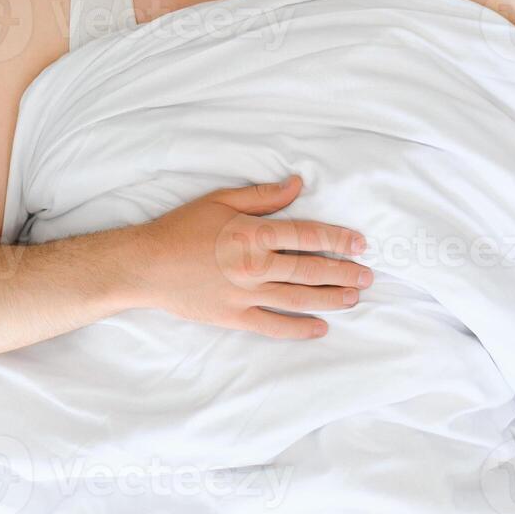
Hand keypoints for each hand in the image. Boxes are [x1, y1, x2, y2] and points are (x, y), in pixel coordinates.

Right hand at [128, 174, 372, 339]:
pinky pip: (273, 325)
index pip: (307, 235)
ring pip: (298, 298)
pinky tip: (320, 328)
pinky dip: (299, 328)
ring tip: (354, 298)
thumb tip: (298, 184)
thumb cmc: (181, 228)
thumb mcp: (221, 200)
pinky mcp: (233, 316)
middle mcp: (254, 265)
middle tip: (368, 276)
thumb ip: (264, 196)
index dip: (338, 239)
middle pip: (310, 269)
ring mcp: (245, 294)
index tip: (360, 243)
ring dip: (330, 298)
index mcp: (253, 233)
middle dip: (343, 272)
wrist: (145, 264)